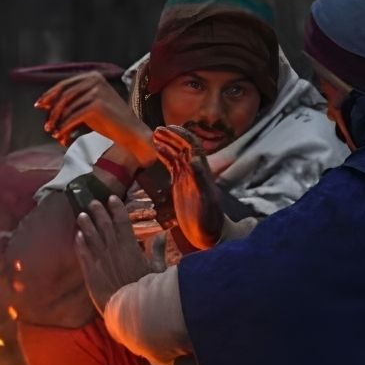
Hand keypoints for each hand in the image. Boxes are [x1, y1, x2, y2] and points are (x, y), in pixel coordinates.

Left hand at [36, 72, 154, 158]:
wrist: (132, 133)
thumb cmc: (110, 122)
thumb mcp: (90, 106)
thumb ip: (72, 102)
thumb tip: (44, 105)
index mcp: (93, 76)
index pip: (65, 84)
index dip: (50, 95)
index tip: (39, 106)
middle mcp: (95, 80)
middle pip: (64, 95)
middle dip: (52, 111)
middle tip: (46, 125)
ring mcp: (97, 92)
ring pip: (67, 107)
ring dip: (57, 122)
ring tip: (52, 133)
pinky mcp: (97, 105)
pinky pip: (73, 117)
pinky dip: (64, 127)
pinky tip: (61, 136)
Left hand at [74, 197, 160, 312]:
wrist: (131, 311)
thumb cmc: (147, 292)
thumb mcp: (158, 270)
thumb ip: (157, 250)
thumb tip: (161, 234)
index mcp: (131, 248)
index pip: (122, 222)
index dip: (116, 208)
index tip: (111, 198)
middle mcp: (114, 251)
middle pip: (104, 226)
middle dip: (98, 212)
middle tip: (93, 202)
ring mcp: (101, 261)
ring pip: (91, 237)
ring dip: (86, 225)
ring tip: (81, 215)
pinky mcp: (91, 273)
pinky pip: (83, 254)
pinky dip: (80, 243)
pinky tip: (77, 235)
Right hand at [154, 126, 221, 249]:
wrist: (210, 236)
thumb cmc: (209, 221)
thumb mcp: (205, 202)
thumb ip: (200, 180)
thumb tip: (194, 159)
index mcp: (201, 172)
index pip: (192, 146)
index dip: (181, 135)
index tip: (168, 128)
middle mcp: (195, 171)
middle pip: (184, 147)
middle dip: (172, 136)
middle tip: (156, 130)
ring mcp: (188, 178)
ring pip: (178, 154)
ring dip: (168, 144)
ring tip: (154, 136)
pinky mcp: (182, 185)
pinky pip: (173, 166)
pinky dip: (165, 156)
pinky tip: (156, 152)